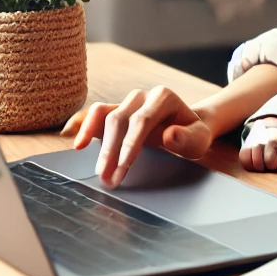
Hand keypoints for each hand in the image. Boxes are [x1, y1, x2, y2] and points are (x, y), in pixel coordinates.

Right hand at [61, 86, 212, 187]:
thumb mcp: (199, 139)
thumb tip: (169, 135)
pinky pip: (96, 113)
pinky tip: (77, 143)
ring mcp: (127, 102)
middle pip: (120, 119)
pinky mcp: (115, 110)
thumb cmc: (193, 134)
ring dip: (97, 144)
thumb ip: (188, 138)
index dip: (131, 143)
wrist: (188, 127)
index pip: (142, 120)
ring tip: (98, 171)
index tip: (124, 166)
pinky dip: (83, 125)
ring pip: (104, 116)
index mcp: (164, 97)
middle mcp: (142, 96)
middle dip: (112, 151)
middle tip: (107, 179)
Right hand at [239, 118, 276, 171]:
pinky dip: (251, 166)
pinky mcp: (245, 147)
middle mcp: (269, 138)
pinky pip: (246, 164)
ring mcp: (256, 142)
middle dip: (274, 166)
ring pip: (258, 165)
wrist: (267, 130)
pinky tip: (256, 161)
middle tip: (274, 159)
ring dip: (262, 167)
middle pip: (271, 164)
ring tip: (265, 160)